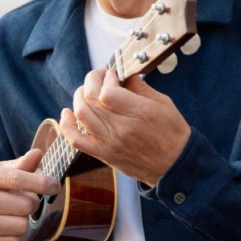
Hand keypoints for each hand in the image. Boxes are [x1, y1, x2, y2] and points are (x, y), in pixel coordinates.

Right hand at [0, 149, 59, 240]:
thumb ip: (16, 165)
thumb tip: (38, 154)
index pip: (18, 179)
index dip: (42, 183)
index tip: (54, 185)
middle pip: (26, 204)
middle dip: (31, 201)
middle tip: (23, 198)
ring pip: (22, 225)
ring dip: (24, 218)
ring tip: (12, 212)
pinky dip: (16, 234)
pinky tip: (5, 224)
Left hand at [57, 68, 190, 186]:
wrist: (175, 166)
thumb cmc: (172, 133)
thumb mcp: (163, 103)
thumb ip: (140, 87)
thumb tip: (123, 75)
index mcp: (138, 113)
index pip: (107, 91)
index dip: (106, 78)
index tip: (113, 74)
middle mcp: (120, 129)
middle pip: (91, 99)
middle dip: (92, 81)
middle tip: (100, 76)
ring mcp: (108, 143)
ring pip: (81, 114)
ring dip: (79, 96)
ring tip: (87, 90)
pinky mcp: (103, 154)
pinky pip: (76, 140)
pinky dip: (66, 125)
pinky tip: (66, 113)